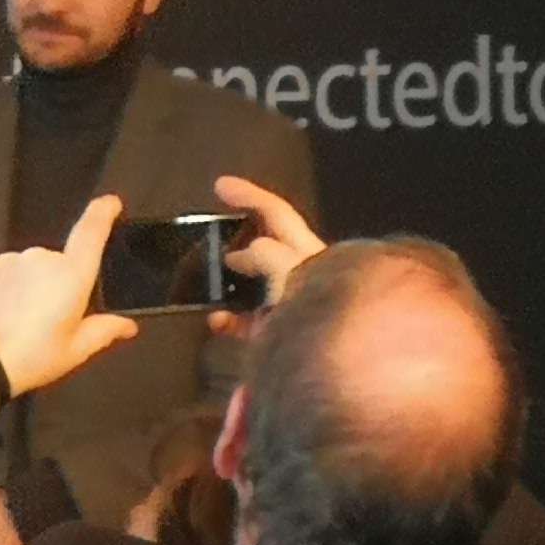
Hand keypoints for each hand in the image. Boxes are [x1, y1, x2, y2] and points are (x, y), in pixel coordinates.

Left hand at [0, 194, 140, 398]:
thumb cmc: (32, 356)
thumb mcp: (74, 350)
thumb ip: (104, 331)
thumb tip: (127, 325)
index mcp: (71, 274)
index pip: (91, 231)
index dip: (103, 212)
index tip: (111, 203)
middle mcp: (41, 257)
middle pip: (60, 262)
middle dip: (59, 284)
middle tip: (50, 319)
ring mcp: (9, 259)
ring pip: (31, 268)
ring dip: (32, 286)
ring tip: (22, 321)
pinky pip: (7, 272)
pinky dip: (10, 287)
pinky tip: (3, 313)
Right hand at [209, 173, 323, 335]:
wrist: (336, 359)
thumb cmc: (321, 306)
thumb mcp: (292, 271)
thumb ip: (269, 255)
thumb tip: (251, 248)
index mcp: (305, 251)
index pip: (276, 215)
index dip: (250, 196)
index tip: (221, 186)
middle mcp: (297, 274)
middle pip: (263, 248)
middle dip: (237, 242)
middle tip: (210, 243)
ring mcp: (287, 304)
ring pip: (251, 285)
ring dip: (230, 284)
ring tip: (208, 283)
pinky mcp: (278, 334)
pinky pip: (247, 321)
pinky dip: (230, 320)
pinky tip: (216, 321)